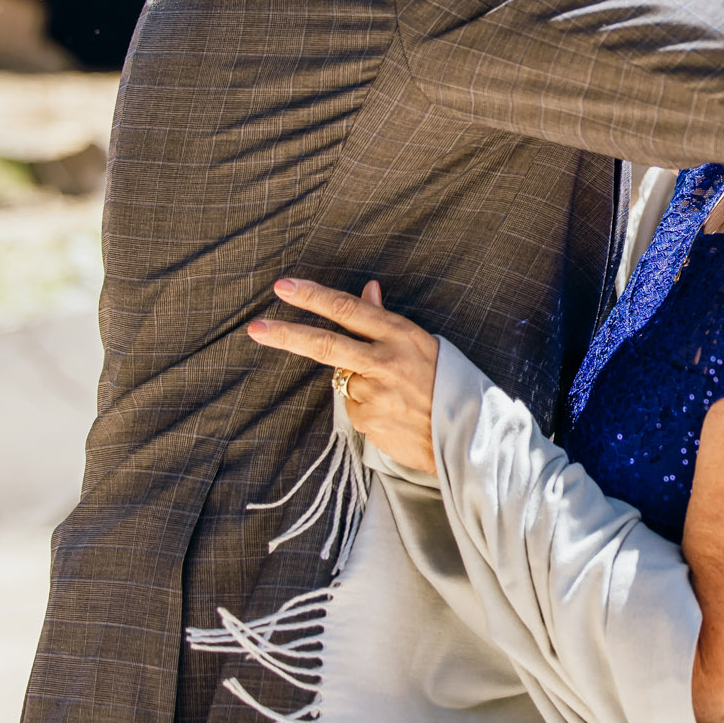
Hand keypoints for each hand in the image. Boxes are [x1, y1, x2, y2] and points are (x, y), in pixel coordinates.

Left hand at [248, 278, 439, 472]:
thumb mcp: (422, 342)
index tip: (284, 288)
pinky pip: (354, 409)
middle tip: (256, 328)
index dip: (313, 298)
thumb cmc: (447, 381)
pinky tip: (393, 414)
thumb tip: (367, 289)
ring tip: (394, 396)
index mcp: (399, 335)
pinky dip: (366, 408)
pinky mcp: (367, 422)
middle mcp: (384, 362)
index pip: (348, 311)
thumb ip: (386, 320)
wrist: (468, 435)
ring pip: (344, 382)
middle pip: (325, 345)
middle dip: (286, 335)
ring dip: (358, 385)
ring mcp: (374, 395)